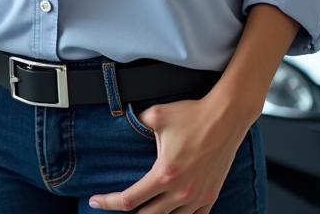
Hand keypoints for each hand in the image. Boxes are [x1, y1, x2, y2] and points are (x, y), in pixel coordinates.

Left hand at [89, 94, 253, 212]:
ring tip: (141, 209)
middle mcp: (181, 191)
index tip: (94, 201)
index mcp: (164, 174)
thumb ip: (135, 123)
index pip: (130, 200)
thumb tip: (121, 122)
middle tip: (114, 206)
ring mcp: (198, 197)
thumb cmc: (190, 115)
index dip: (109, 202)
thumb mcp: (155, 115)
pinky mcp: (211, 196)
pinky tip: (170, 212)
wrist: (225, 118)